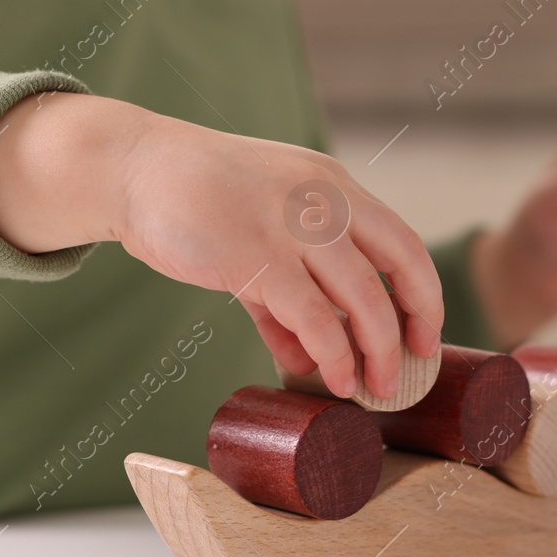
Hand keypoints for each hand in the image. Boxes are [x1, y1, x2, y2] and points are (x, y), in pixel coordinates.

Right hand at [0, 92, 441, 398]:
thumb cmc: (195, 202)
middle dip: (414, 324)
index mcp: (333, 185)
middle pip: (401, 266)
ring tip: (373, 388)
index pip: (403, 242)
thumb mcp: (258, 233)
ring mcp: (292, 225)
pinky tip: (333, 380)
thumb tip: (308, 358)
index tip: (425, 334)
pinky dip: (332, 356)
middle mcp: (325, 199)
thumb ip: (286, 295)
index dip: (423, 294)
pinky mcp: (256, 256)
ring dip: (376, 352)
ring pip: (362, 298)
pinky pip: (314, 319)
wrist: (132, 168)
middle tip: (411, 367)